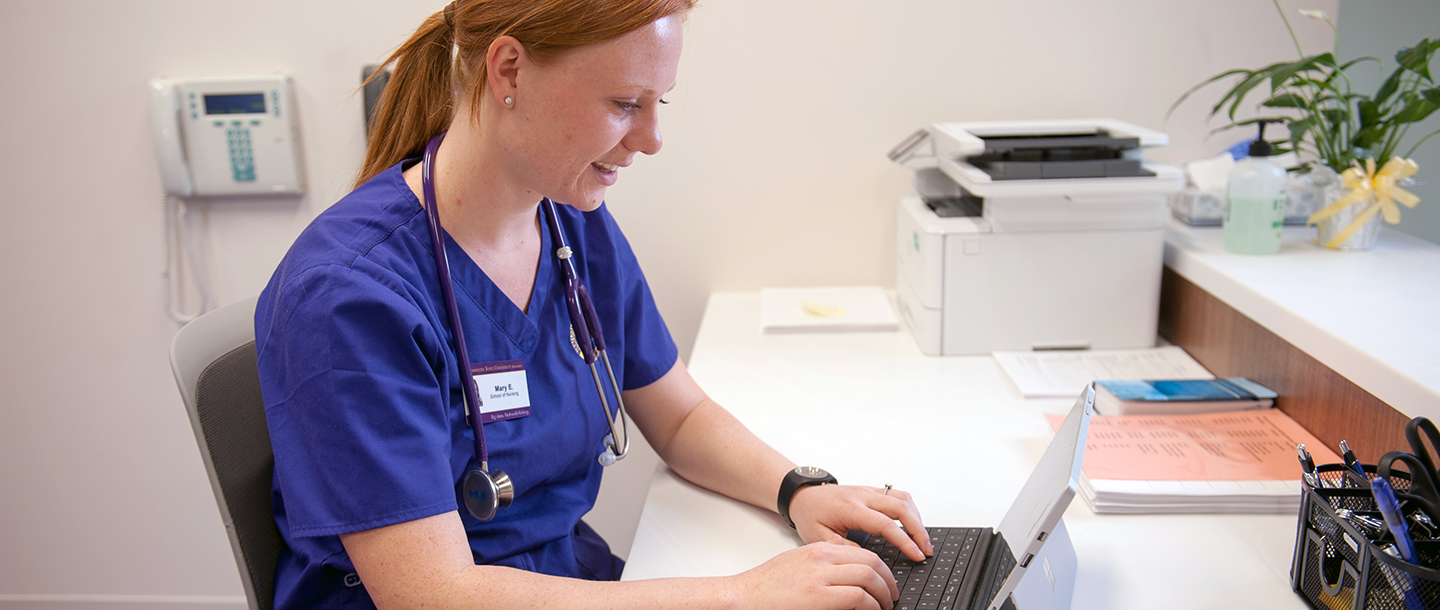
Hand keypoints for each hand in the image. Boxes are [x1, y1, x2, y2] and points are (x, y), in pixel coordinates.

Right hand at [731, 535, 898, 609]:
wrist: (742, 597)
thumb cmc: (767, 586)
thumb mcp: (797, 561)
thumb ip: (822, 558)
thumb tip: (846, 555)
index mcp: (818, 550)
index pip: (864, 552)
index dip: (882, 569)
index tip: (886, 582)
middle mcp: (822, 559)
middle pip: (872, 562)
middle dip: (888, 581)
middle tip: (891, 596)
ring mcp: (821, 578)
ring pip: (869, 578)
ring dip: (883, 595)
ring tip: (884, 607)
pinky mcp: (818, 598)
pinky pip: (858, 597)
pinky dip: (871, 606)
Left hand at [789, 484, 932, 561]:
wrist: (802, 495)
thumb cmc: (808, 514)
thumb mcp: (818, 537)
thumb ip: (843, 547)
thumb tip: (867, 559)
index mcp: (850, 508)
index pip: (885, 524)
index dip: (905, 540)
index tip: (917, 555)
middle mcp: (862, 495)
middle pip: (901, 507)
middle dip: (919, 530)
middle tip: (926, 550)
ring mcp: (868, 490)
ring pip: (903, 498)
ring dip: (917, 518)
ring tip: (922, 539)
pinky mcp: (871, 490)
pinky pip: (897, 495)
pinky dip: (910, 509)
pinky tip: (912, 523)